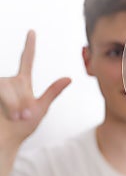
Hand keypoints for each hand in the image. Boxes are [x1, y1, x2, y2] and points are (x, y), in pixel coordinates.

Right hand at [0, 31, 70, 148]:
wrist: (4, 143)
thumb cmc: (21, 130)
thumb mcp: (40, 110)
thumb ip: (52, 92)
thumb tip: (69, 77)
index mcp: (22, 83)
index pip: (26, 59)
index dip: (29, 45)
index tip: (32, 31)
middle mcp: (8, 83)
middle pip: (15, 83)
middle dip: (20, 102)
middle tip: (24, 117)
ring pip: (5, 88)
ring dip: (13, 105)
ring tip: (16, 118)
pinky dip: (5, 105)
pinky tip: (6, 116)